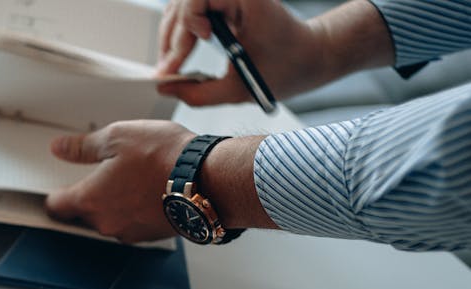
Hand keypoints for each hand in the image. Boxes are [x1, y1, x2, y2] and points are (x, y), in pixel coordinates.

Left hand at [45, 121, 195, 243]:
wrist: (208, 179)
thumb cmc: (164, 157)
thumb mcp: (117, 137)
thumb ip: (83, 147)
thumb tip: (60, 148)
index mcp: (90, 199)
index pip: (56, 207)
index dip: (55, 196)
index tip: (56, 189)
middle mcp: (106, 223)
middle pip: (83, 215)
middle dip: (88, 197)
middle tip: (102, 175)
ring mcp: (129, 232)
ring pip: (110, 220)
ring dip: (114, 204)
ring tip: (131, 179)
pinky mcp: (151, 235)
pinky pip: (133, 224)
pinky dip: (135, 210)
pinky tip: (149, 190)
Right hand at [155, 0, 326, 105]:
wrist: (308, 56)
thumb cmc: (287, 66)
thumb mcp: (239, 90)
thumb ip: (199, 94)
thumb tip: (166, 89)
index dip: (188, 24)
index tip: (183, 57)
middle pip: (185, 2)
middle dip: (173, 36)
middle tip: (169, 69)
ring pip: (181, 4)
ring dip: (172, 34)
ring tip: (171, 64)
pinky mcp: (223, 2)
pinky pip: (190, 9)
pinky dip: (180, 31)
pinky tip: (179, 53)